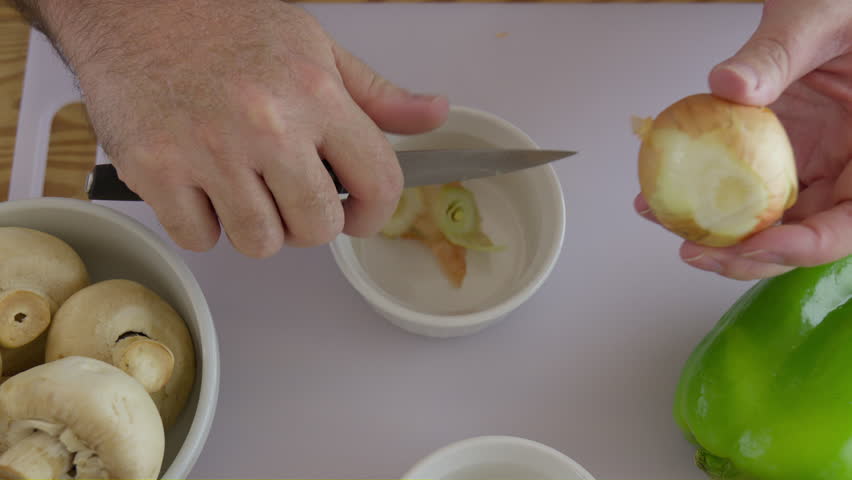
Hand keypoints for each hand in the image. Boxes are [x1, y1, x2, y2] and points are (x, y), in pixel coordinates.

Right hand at [41, 1, 448, 256]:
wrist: (130, 4)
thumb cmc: (223, 23)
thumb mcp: (314, 45)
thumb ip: (375, 94)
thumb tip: (433, 114)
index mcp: (316, 92)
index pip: (380, 182)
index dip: (375, 215)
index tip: (358, 217)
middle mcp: (268, 124)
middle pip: (317, 228)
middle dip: (309, 224)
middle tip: (289, 197)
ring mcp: (210, 150)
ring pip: (260, 243)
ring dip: (255, 226)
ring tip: (240, 186)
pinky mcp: (156, 169)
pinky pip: (199, 238)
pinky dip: (202, 223)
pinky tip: (199, 185)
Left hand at [634, 0, 851, 279]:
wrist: (827, 2)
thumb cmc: (842, 8)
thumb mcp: (820, 21)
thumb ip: (778, 53)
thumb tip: (728, 86)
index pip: (848, 225)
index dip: (804, 246)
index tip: (753, 242)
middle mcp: (846, 173)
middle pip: (802, 236)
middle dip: (746, 255)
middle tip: (693, 250)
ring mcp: (810, 168)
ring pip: (766, 222)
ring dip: (714, 233)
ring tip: (663, 221)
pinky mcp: (775, 158)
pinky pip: (739, 189)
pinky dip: (702, 198)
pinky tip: (659, 194)